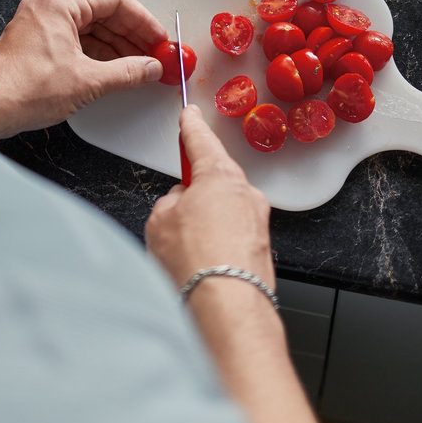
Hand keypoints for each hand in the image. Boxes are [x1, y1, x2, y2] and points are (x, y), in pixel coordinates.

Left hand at [0, 0, 166, 139]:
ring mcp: (40, 25)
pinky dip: (96, 53)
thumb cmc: (22, 88)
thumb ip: (127, 72)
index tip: (158, 38)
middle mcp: (48, 8)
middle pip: (103, 13)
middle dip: (131, 35)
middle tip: (153, 53)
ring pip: (89, 28)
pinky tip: (113, 69)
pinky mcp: (36, 43)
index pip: (115, 0)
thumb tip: (148, 68)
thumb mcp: (88, 81)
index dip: (143, 21)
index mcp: (60, 4)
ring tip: (138, 65)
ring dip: (116, 46)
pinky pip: (75, 40)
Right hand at [145, 105, 273, 287]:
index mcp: (221, 176)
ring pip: (224, 210)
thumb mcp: (159, 220)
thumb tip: (181, 203)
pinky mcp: (262, 249)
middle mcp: (246, 194)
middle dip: (195, 191)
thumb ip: (170, 201)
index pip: (202, 141)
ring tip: (186, 251)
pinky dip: (217, 243)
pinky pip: (233, 235)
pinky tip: (202, 262)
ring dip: (206, 222)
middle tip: (173, 212)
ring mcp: (258, 223)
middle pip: (215, 179)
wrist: (226, 308)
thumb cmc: (195, 262)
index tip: (190, 115)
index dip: (191, 126)